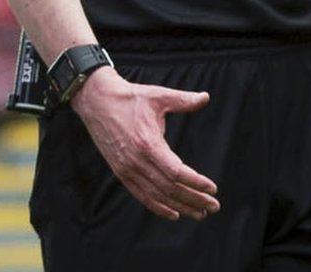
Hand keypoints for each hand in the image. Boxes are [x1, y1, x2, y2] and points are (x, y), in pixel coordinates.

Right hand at [68, 69, 219, 221]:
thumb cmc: (130, 98)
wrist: (97, 102)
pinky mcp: (120, 172)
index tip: (212, 189)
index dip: (195, 183)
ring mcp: (127, 169)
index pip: (176, 172)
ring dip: (180, 207)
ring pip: (157, 196)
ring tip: (200, 214)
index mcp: (148, 143)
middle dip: (194, 199)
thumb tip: (205, 97)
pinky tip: (174, 214)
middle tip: (214, 207)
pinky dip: (158, 207)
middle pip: (169, 188)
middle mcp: (136, 161)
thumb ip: (183, 100)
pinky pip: (141, 196)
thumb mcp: (158, 96)